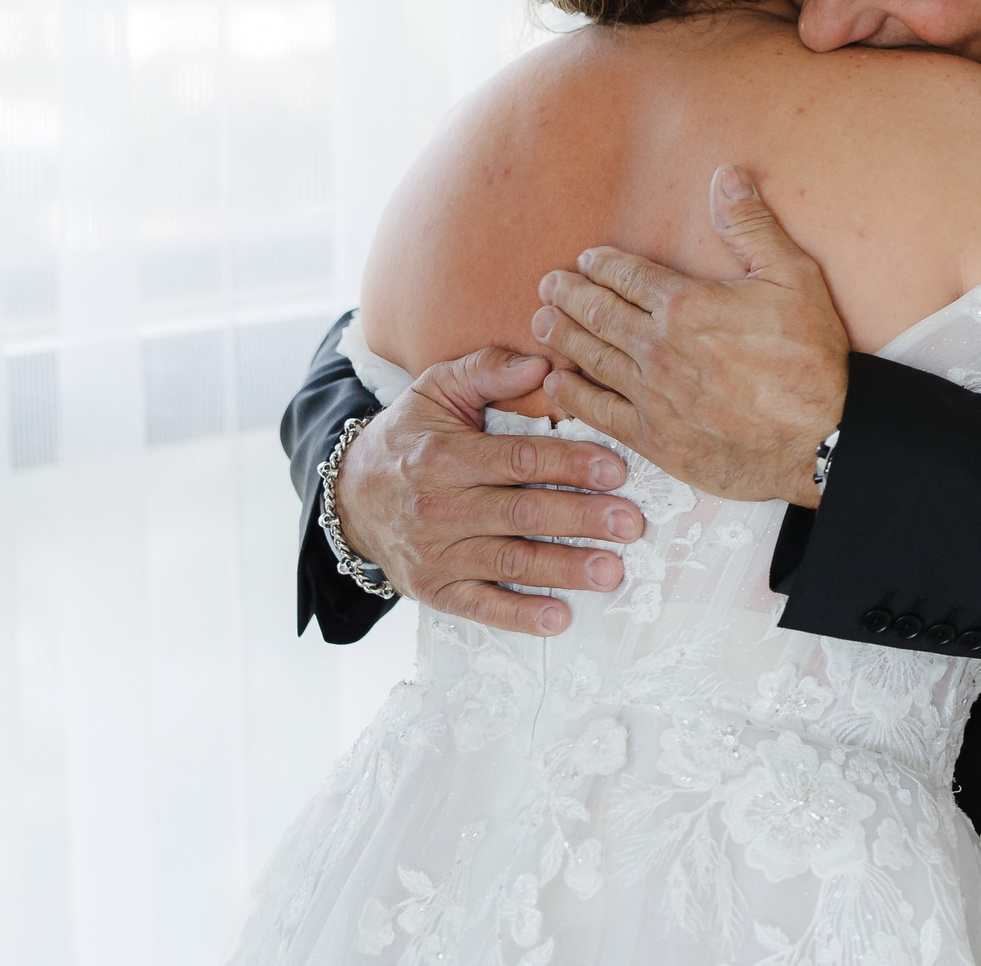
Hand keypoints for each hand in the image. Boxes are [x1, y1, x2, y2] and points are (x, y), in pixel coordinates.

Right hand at [333, 346, 644, 634]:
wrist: (349, 497)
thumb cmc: (410, 438)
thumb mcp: (437, 391)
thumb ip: (487, 370)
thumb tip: (541, 363)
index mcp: (445, 456)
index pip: (518, 460)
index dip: (570, 464)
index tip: (615, 471)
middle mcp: (439, 507)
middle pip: (522, 513)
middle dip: (581, 519)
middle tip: (630, 523)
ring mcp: (436, 552)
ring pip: (509, 561)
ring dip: (564, 568)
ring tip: (611, 571)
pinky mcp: (434, 589)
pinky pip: (479, 605)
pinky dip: (519, 614)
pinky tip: (558, 617)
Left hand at [533, 166, 849, 507]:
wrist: (820, 437)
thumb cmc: (810, 358)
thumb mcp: (793, 277)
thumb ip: (752, 226)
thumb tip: (726, 177)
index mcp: (686, 305)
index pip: (628, 277)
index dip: (602, 265)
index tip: (586, 260)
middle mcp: (659, 348)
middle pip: (599, 313)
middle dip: (569, 295)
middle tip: (547, 285)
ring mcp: (651, 394)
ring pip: (592, 358)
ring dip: (564, 336)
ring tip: (542, 322)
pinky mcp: (653, 437)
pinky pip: (599, 410)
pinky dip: (573, 395)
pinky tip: (558, 384)